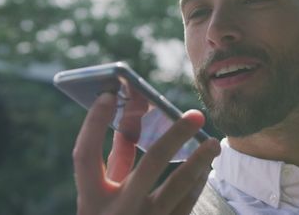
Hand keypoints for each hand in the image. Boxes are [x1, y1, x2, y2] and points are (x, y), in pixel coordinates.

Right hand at [73, 92, 220, 214]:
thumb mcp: (101, 196)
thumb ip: (115, 161)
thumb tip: (130, 118)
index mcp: (90, 200)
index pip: (85, 155)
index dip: (93, 123)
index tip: (107, 95)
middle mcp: (116, 212)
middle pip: (150, 163)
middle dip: (176, 135)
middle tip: (196, 115)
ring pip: (179, 186)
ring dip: (199, 161)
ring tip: (214, 144)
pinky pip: (187, 204)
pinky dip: (197, 183)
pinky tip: (205, 168)